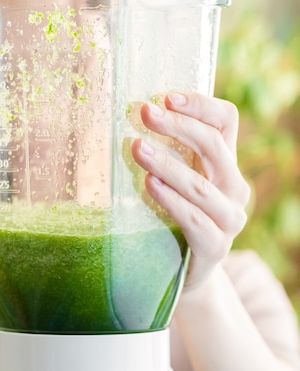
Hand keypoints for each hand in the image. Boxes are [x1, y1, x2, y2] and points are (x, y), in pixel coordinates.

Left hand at [131, 92, 249, 289]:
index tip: (165, 97)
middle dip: (177, 127)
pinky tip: (150, 185)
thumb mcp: (176, 180)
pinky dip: (171, 200)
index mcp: (226, 164)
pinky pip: (194, 220)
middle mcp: (234, 188)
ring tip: (137, 148)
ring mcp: (228, 219)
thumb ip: (168, 152)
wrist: (184, 273)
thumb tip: (136, 114)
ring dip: (167, 163)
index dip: (200, 105)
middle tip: (144, 114)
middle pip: (214, 146)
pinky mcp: (214, 246)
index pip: (226, 122)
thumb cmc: (174, 218)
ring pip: (201, 185)